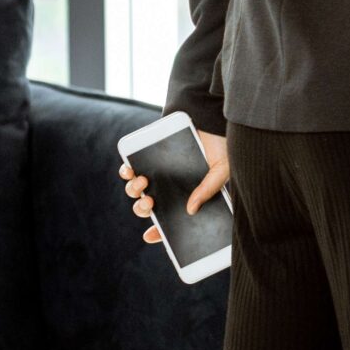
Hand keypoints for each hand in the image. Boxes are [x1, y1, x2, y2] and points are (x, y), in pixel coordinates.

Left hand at [120, 130, 229, 246]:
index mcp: (189, 195)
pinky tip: (130, 172)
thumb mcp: (223, 169)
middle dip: (143, 209)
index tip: (149, 236)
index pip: (172, 219)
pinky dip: (126, 172)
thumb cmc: (222, 142)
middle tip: (150, 203)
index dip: (160, 231)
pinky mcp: (149, 155)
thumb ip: (209, 189)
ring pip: (137, 190)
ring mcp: (158, 171)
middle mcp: (171, 186)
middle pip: (149, 207)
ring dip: (134, 191)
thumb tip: (191, 210)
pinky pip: (130, 169)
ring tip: (142, 183)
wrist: (210, 114)